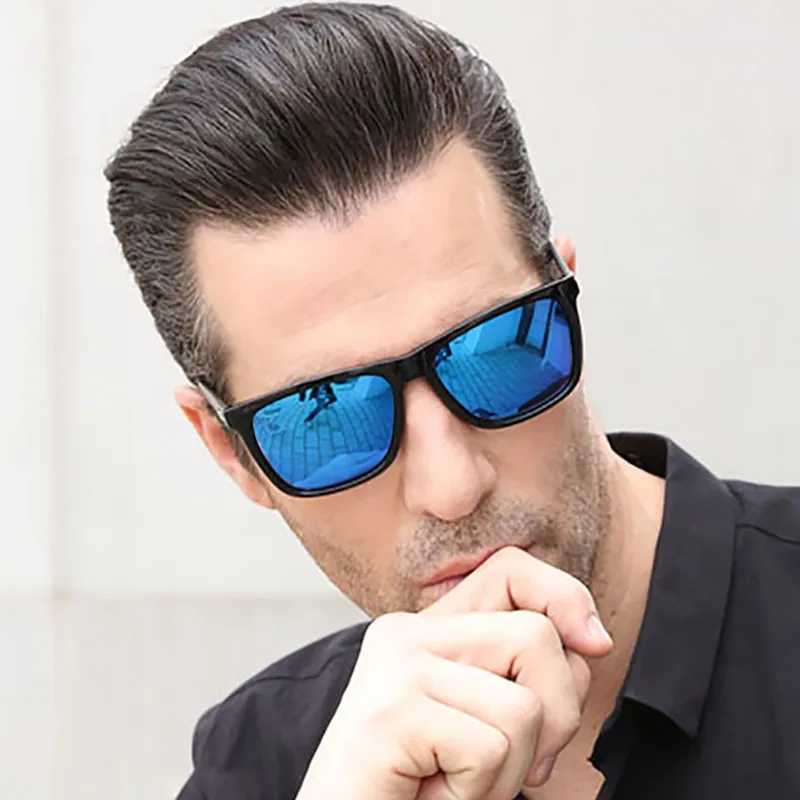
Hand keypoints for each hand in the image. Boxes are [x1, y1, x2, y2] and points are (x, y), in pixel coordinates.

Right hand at [297, 548, 612, 799]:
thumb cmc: (417, 784)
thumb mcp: (480, 717)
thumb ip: (521, 672)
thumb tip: (593, 638)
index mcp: (428, 629)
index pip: (510, 570)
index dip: (565, 595)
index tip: (594, 644)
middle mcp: (407, 633)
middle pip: (536, 636)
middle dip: (557, 714)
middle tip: (514, 765)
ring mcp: (396, 667)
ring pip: (522, 706)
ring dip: (509, 772)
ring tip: (456, 782)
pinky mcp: (392, 712)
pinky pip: (488, 750)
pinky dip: (475, 793)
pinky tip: (430, 793)